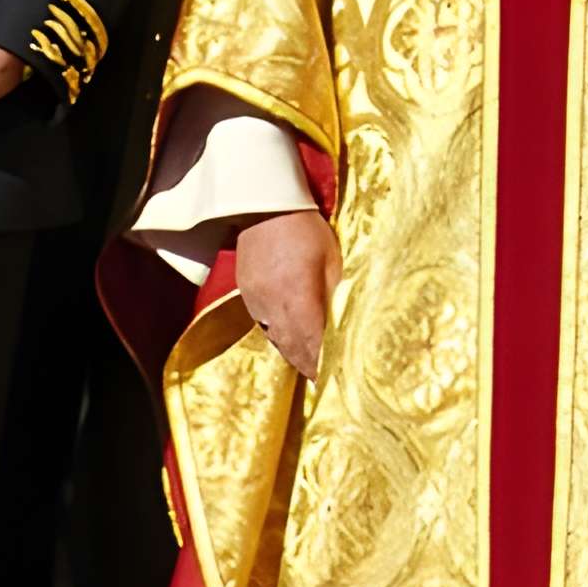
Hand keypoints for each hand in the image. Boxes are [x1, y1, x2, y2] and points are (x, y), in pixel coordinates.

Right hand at [236, 209, 341, 379]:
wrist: (265, 207)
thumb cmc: (307, 230)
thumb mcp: (332, 260)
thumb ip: (333, 294)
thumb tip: (341, 323)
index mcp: (299, 296)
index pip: (312, 341)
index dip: (321, 362)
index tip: (331, 377)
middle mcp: (274, 304)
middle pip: (292, 345)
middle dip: (307, 364)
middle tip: (321, 378)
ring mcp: (257, 300)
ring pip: (276, 337)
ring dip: (292, 353)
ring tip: (308, 367)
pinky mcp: (247, 292)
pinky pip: (264, 323)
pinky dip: (278, 336)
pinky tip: (288, 342)